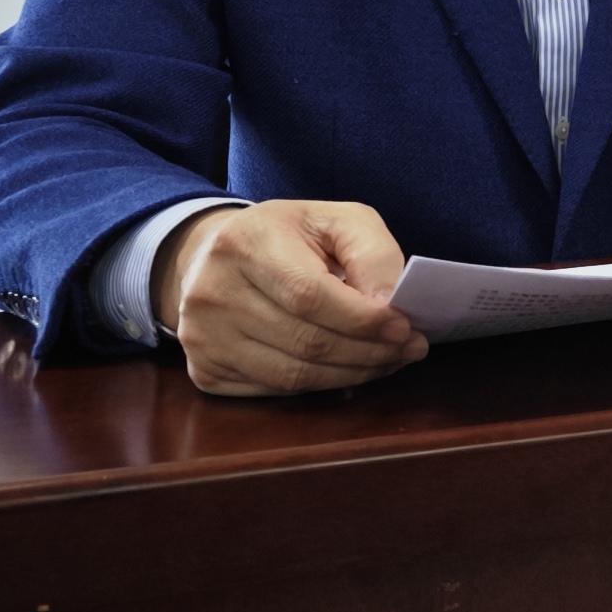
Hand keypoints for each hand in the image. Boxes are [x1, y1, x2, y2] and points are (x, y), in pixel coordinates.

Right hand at [156, 199, 426, 397]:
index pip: (309, 296)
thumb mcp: (336, 220)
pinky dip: (320, 386)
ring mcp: (202, 337)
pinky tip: (347, 370)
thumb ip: (372, 253)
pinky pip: (275, 390)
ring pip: (293, 376)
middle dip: (369, 352)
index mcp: (245, 242)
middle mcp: (213, 292)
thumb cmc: (289, 236)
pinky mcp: (204, 370)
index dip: (362, 319)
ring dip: (352, 374)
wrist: (213, 255)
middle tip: (409, 349)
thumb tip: (392, 303)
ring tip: (387, 361)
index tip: (405, 327)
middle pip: (305, 342)